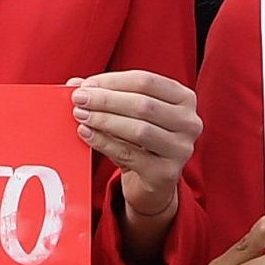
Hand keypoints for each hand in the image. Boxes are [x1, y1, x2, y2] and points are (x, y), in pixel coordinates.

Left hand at [70, 69, 199, 223]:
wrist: (152, 184)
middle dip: (106, 100)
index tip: (86, 85)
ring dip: (104, 120)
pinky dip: (104, 143)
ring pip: (138, 130)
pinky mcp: (166, 173)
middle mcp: (189, 122)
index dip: (112, 81)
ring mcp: (181, 149)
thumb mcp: (127, 115)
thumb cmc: (140, 142)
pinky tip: (87, 134)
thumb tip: (75, 83)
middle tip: (79, 99)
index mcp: (184, 99)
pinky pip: (129, 154)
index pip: (146, 81)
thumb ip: (106, 96)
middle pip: (143, 104)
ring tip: (81, 116)